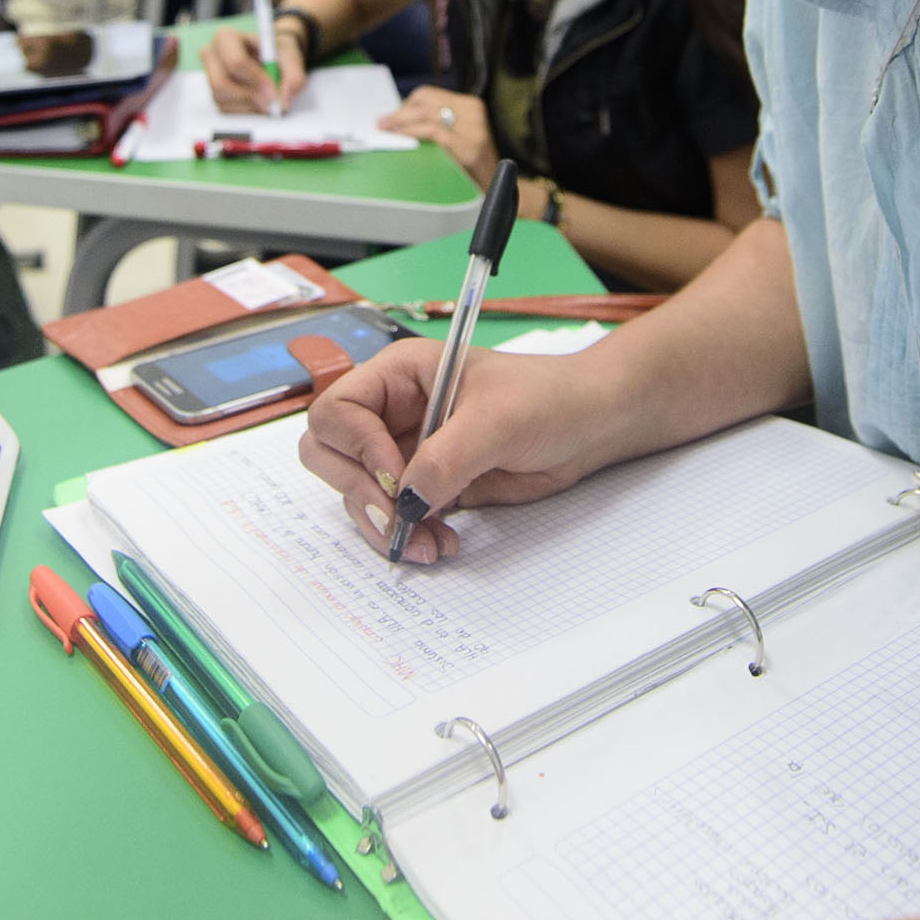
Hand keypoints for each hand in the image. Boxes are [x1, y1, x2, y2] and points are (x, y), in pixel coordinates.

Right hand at [199, 22, 304, 112]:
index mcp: (226, 37)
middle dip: (249, 97)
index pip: (235, 62)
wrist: (271, 58)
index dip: (255, 79)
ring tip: (268, 99)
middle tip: (272, 103)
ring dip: (250, 106)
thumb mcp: (291, 57)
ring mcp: (209, 77)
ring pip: (223, 100)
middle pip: (221, 84)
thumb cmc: (276, 53)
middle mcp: (211, 55)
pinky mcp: (213, 94)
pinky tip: (259, 102)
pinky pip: (225, 110)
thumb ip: (294, 77)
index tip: (274, 89)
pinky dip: (246, 111)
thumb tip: (283, 101)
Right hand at [298, 337, 632, 561]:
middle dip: (356, 491)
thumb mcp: (497, 420)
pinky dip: (406, 536)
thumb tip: (406, 503)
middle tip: (397, 519)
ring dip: (383, 524)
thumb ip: (447, 457)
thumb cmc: (548, 399)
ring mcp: (404, 452)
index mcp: (398, 375)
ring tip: (426, 544)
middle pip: (328, 453)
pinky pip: (394, 517)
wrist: (590, 426)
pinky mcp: (426, 487)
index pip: (338, 410)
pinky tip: (440, 544)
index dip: (357, 447)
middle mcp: (391, 412)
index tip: (397, 477)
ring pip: (356, 493)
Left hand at [379, 84, 492, 188]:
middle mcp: (474, 112)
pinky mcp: (469, 146)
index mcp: (471, 105)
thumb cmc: (472, 166)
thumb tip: (402, 118)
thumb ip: (439, 123)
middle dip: (399, 113)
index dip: (405, 104)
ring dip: (401, 122)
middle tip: (382, 123)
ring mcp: (474, 129)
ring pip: (426, 114)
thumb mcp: (460, 136)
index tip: (390, 116)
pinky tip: (401, 138)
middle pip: (425, 102)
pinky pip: (434, 132)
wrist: (496, 188)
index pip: (429, 94)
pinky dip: (413, 133)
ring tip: (386, 130)